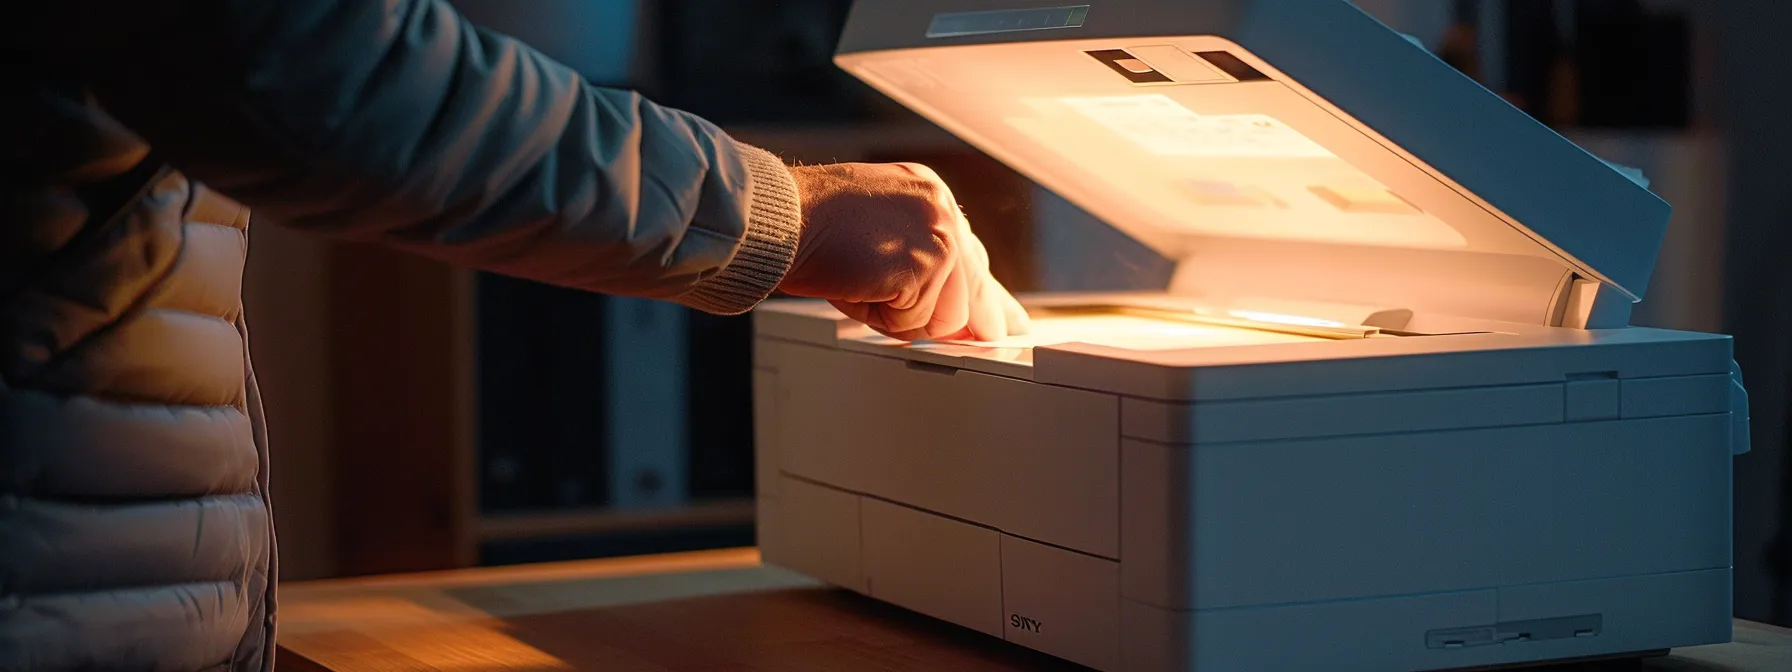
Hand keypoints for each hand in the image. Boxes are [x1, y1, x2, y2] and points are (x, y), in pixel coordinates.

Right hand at [779, 162, 1029, 341]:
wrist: (780, 217)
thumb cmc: (808, 225)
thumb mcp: (873, 234)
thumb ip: (915, 260)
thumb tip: (943, 310)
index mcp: (927, 194)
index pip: (968, 253)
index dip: (981, 291)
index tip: (1002, 316)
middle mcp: (940, 207)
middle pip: (974, 286)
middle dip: (974, 319)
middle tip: (993, 336)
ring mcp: (937, 234)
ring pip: (945, 314)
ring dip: (902, 316)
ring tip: (863, 286)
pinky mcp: (925, 264)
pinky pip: (914, 322)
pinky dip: (882, 319)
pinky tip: (858, 288)